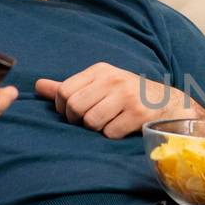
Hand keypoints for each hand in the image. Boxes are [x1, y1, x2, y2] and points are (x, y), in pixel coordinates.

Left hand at [35, 62, 204, 138]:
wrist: (167, 103)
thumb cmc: (126, 95)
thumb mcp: (99, 85)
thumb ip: (68, 87)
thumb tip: (37, 86)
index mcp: (100, 70)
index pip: (64, 91)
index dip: (63, 108)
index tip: (73, 113)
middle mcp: (112, 79)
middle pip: (75, 107)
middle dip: (77, 120)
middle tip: (89, 121)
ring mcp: (126, 96)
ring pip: (90, 121)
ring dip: (96, 129)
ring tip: (107, 123)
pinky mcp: (137, 113)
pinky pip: (109, 132)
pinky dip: (112, 135)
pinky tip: (122, 127)